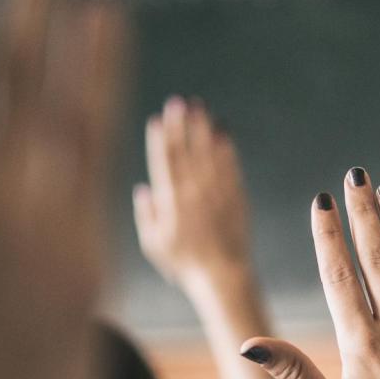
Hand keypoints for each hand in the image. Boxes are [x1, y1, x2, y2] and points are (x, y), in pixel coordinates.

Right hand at [133, 96, 253, 292]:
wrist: (223, 276)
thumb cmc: (184, 264)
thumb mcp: (154, 244)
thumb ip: (146, 215)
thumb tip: (143, 188)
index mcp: (171, 203)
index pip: (164, 164)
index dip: (160, 140)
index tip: (157, 119)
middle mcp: (194, 194)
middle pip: (186, 153)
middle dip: (181, 125)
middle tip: (179, 101)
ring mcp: (216, 195)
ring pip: (208, 155)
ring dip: (203, 129)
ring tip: (200, 107)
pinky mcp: (236, 198)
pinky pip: (230, 168)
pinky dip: (227, 149)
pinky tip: (224, 131)